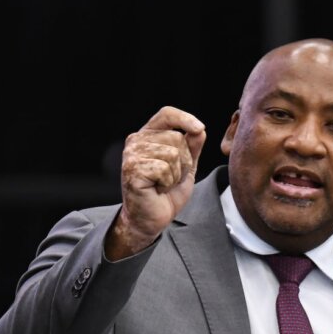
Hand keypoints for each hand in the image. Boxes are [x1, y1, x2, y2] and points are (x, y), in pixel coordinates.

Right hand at [107, 106, 206, 259]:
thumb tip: (200, 130)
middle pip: (176, 137)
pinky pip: (164, 168)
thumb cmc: (166, 194)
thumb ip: (192, 147)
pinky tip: (158, 189)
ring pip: (172, 153)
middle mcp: (136, 140)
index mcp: (148, 135)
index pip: (166, 114)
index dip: (185, 118)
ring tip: (164, 184)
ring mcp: (132, 154)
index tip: (200, 129)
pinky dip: (168, 183)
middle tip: (172, 177)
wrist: (151, 219)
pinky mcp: (132, 169)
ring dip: (176, 174)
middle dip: (184, 161)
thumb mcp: (186, 167)